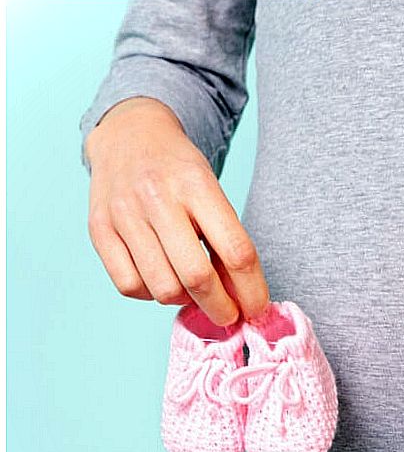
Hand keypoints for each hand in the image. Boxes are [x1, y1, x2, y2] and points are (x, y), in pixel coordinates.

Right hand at [84, 96, 269, 326]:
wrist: (131, 135)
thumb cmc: (181, 172)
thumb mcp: (213, 193)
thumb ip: (227, 240)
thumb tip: (244, 297)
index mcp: (198, 185)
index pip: (237, 252)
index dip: (251, 290)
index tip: (257, 308)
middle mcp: (158, 198)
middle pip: (197, 276)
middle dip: (220, 308)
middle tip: (229, 316)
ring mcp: (124, 214)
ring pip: (163, 287)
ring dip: (185, 301)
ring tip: (193, 290)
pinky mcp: (99, 229)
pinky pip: (129, 286)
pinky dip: (151, 295)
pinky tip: (162, 280)